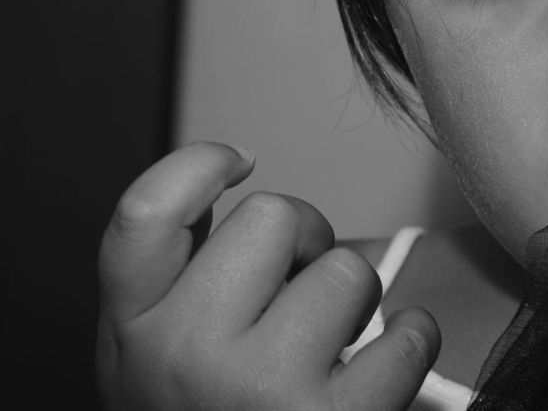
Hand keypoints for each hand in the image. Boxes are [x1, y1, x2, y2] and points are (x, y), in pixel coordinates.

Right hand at [96, 141, 439, 410]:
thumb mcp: (157, 357)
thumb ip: (181, 281)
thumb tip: (244, 186)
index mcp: (132, 331)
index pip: (145, 211)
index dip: (197, 165)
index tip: (238, 161)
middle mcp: (183, 355)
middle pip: (273, 216)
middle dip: (305, 239)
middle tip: (299, 288)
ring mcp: (257, 388)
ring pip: (347, 271)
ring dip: (358, 300)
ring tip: (331, 347)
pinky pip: (407, 336)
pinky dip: (413, 342)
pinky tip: (385, 368)